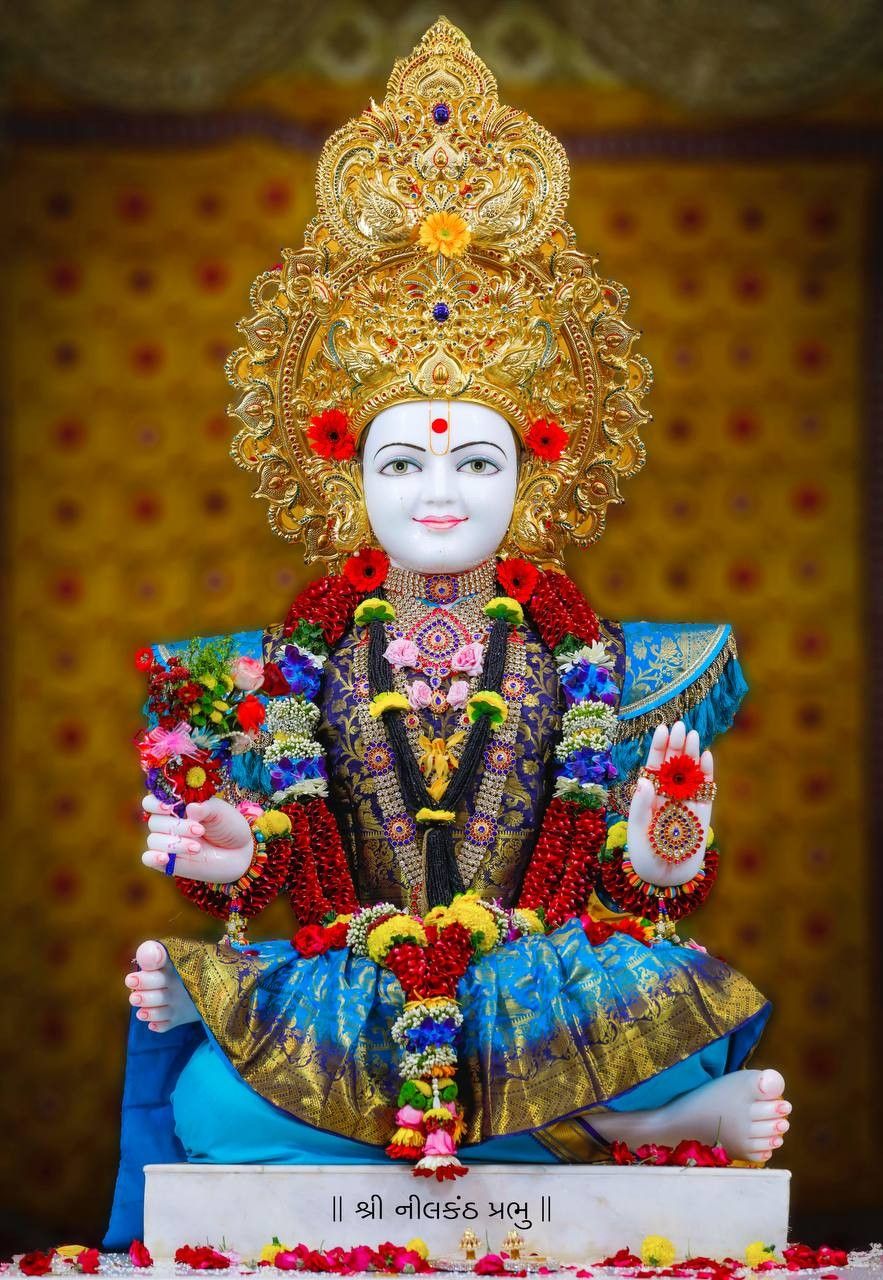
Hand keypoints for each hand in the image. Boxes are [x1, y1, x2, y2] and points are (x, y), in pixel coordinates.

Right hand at [141, 793, 254, 882]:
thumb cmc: (229, 827)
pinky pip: (148, 859)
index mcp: (178, 806)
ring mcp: (168, 842)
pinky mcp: (168, 861)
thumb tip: (190, 808)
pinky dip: (153, 857)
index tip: (169, 807)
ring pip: (154, 840)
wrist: (240, 852)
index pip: (152, 802)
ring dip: (174, 843)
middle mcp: (169, 823)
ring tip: (198, 848)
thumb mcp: (221, 813)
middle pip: (154, 822)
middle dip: (177, 827)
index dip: (155, 803)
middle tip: (200, 830)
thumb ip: (206, 808)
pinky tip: (165, 858)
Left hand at [626, 720, 713, 886]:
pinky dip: (706, 774)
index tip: (661, 728)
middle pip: (673, 764)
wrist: (665, 877)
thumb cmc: (645, 853)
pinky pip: (705, 790)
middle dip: (676, 745)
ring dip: (691, 754)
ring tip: (692, 735)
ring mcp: (686, 802)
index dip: (658, 747)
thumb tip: (644, 780)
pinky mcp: (702, 814)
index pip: (654, 765)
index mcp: (650, 795)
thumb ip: (639, 805)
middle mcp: (668, 794)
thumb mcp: (635, 829)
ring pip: (690, 773)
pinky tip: (705, 756)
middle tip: (680, 725)